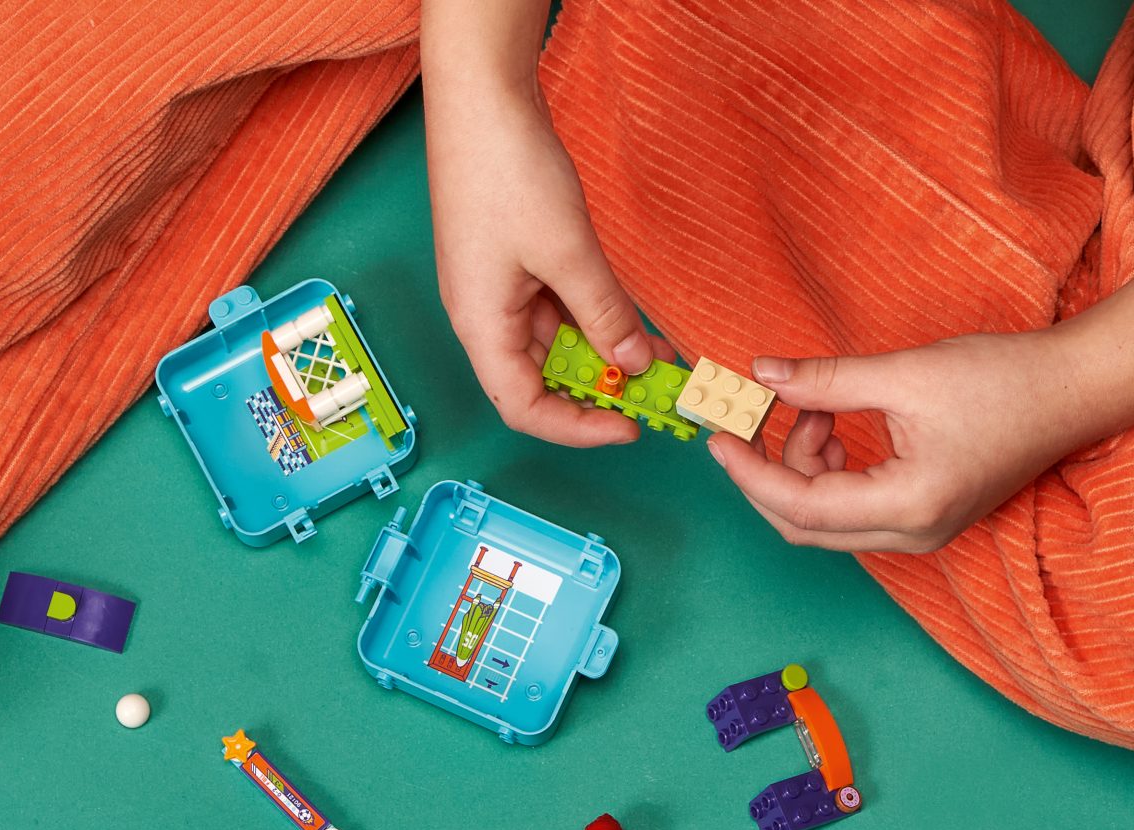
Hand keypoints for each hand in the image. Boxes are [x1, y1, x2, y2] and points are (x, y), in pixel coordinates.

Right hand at [426, 82, 672, 445]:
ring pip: (554, 348)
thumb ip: (605, 315)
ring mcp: (498, 293)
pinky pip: (556, 313)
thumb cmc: (506, 170)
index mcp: (482, 328)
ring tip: (653, 356)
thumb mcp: (569, 253)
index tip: (626, 427)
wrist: (480, 97)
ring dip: (601, 356)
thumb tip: (635, 364)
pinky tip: (630, 322)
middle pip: (540, 383)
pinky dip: (593, 322)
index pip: (524, 410)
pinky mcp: (513, 268)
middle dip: (597, 393)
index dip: (576, 429)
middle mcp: (485, 320)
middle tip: (651, 394)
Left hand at [706, 327, 1097, 552]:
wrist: (1071, 392)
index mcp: (907, 506)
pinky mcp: (918, 518)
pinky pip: (849, 510)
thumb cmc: (1004, 381)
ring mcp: (915, 533)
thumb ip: (826, 381)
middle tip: (753, 422)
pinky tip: (835, 429)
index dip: (750, 474)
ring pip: (823, 520)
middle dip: (768, 474)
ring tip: (818, 411)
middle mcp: (909, 534)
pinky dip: (827, 473)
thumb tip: (761, 374)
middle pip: (803, 526)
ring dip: (802, 468)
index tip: (717, 440)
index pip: (800, 507)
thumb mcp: (905, 374)